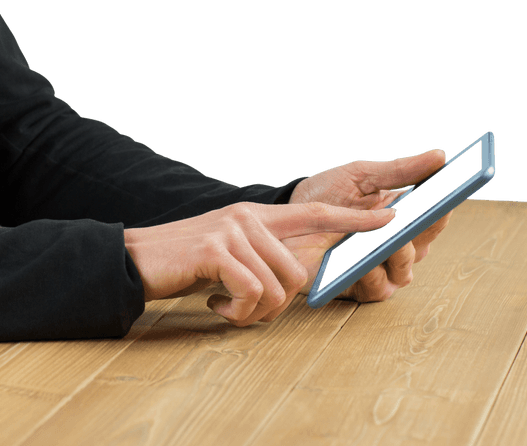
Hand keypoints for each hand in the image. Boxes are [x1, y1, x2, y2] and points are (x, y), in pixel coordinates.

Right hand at [123, 201, 397, 326]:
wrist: (134, 260)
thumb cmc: (183, 265)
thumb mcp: (227, 254)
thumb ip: (260, 257)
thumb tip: (293, 285)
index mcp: (256, 215)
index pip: (316, 213)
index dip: (354, 220)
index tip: (392, 217)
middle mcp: (249, 217)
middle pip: (298, 272)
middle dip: (277, 305)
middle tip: (245, 309)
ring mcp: (233, 230)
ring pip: (278, 288)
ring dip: (255, 313)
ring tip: (227, 308)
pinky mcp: (216, 250)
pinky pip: (253, 294)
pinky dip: (237, 313)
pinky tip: (215, 306)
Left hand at [286, 148, 448, 302]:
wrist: (285, 216)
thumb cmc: (325, 194)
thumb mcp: (361, 175)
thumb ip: (399, 170)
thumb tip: (439, 157)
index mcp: (403, 216)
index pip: (434, 216)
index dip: (444, 207)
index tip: (450, 195)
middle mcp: (396, 245)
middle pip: (423, 244)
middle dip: (422, 232)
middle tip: (419, 218)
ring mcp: (378, 267)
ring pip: (404, 271)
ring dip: (399, 256)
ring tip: (391, 241)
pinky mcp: (357, 286)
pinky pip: (377, 288)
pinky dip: (374, 275)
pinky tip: (365, 262)